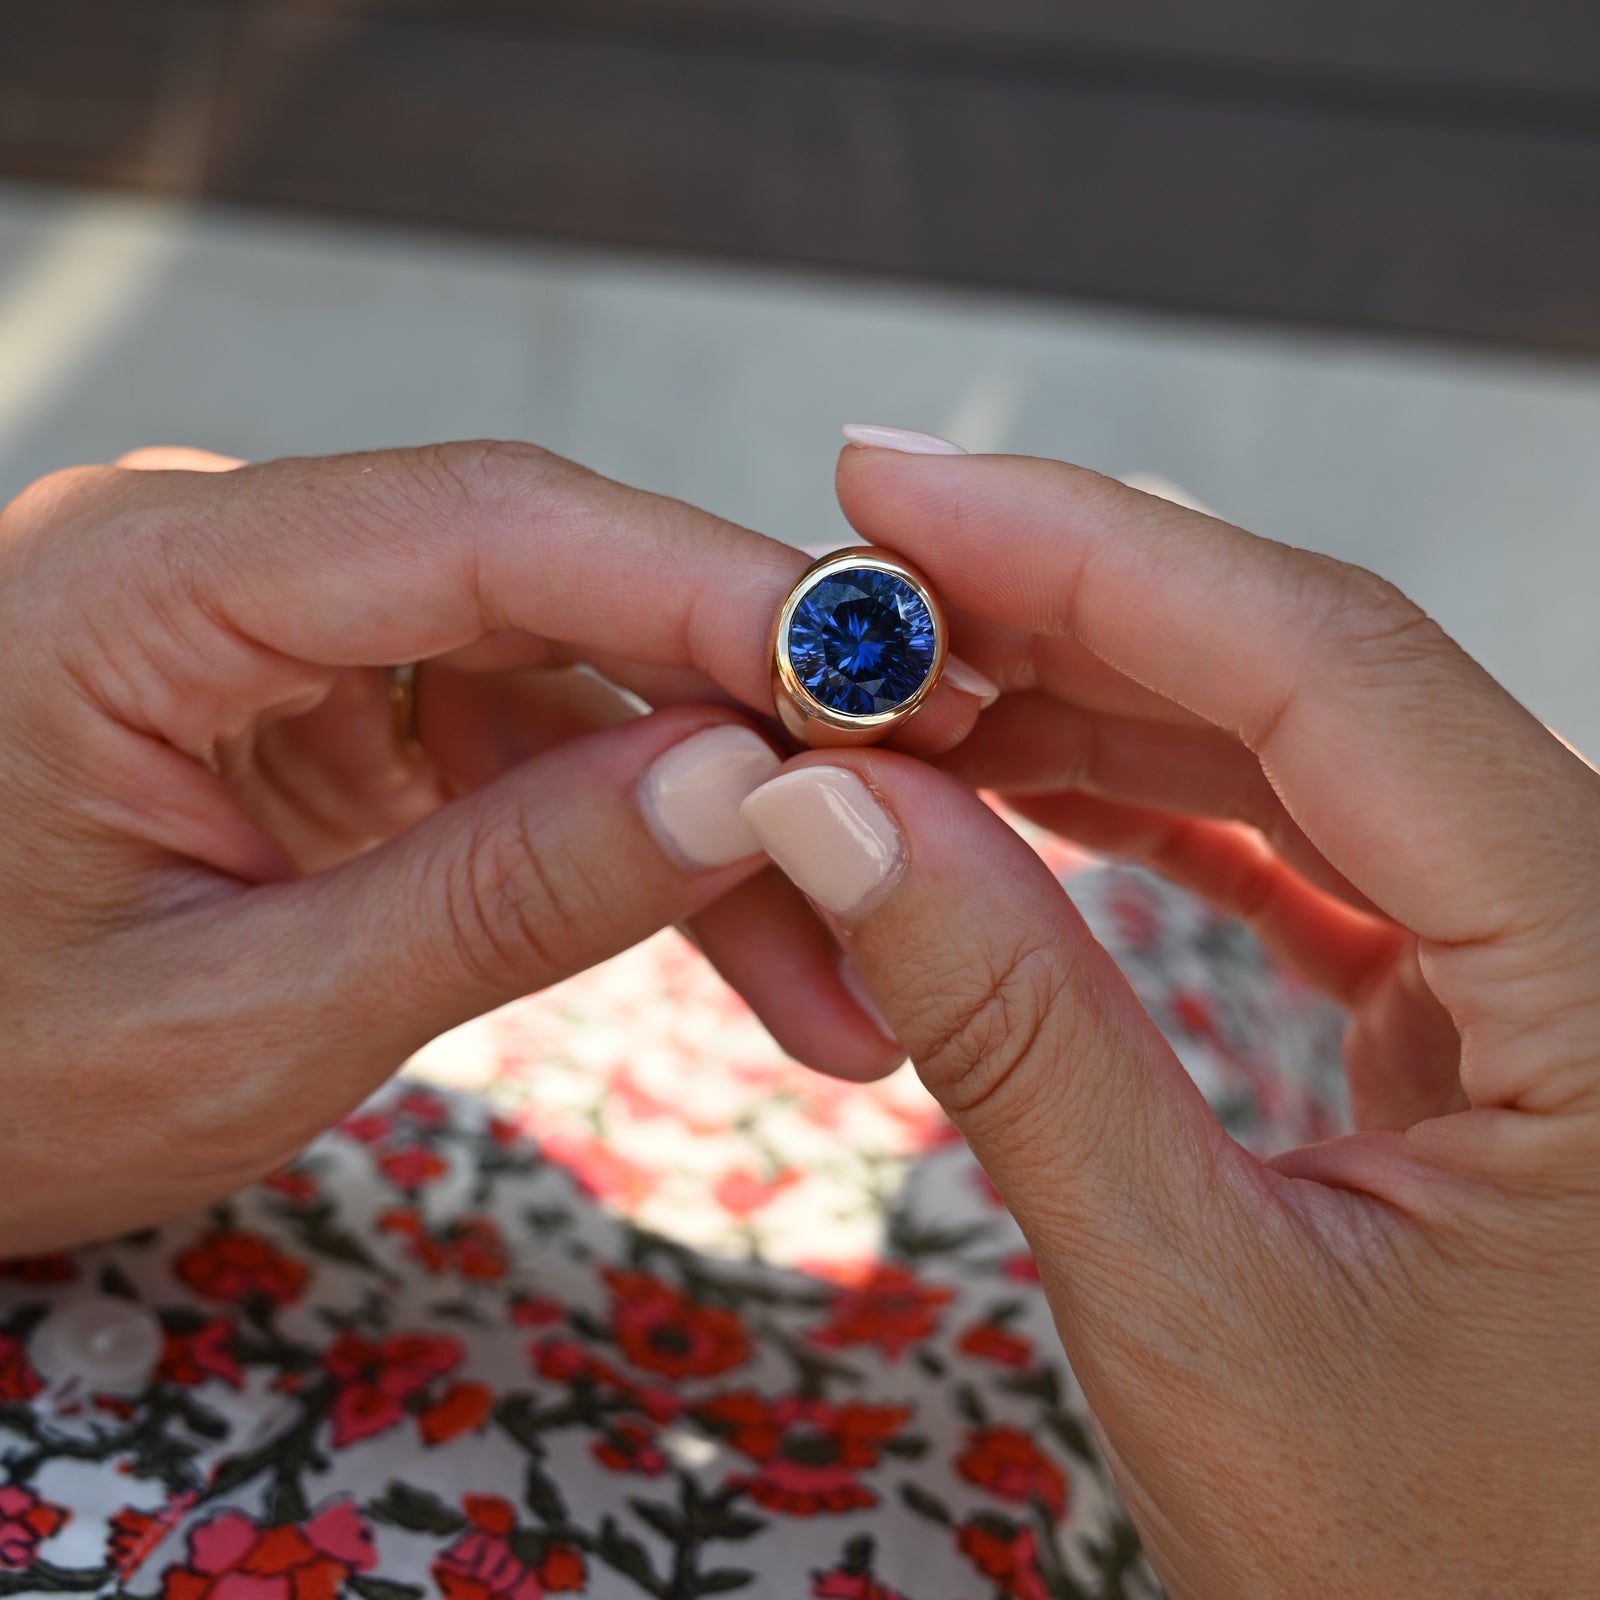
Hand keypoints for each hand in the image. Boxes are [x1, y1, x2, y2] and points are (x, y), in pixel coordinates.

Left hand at [0, 440, 988, 1253]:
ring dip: (701, 827)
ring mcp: (280, 639)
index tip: (879, 677)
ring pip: (558, 691)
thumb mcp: (239, 1025)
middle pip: (553, 602)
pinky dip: (619, 845)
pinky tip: (725, 936)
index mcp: (153, 584)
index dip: (704, 590)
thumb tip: (736, 797)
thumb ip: (495, 900)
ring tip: (830, 981)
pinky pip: (508, 748)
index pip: (486, 527)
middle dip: (741, 733)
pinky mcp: (318, 711)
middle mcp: (227, 565)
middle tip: (907, 838)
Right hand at [739, 443, 1599, 1596]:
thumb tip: (830, 810)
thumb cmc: (1446, 1571)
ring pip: (1303, 748)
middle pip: (1310, 677)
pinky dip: (1151, 806)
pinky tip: (1022, 793)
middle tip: (856, 597)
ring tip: (899, 707)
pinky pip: (1310, 844)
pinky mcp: (1486, 1005)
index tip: (893, 488)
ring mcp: (1552, 957)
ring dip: (1090, 708)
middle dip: (1063, 613)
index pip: (1326, 670)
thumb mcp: (1193, 1305)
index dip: (1088, 547)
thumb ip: (1013, 1028)